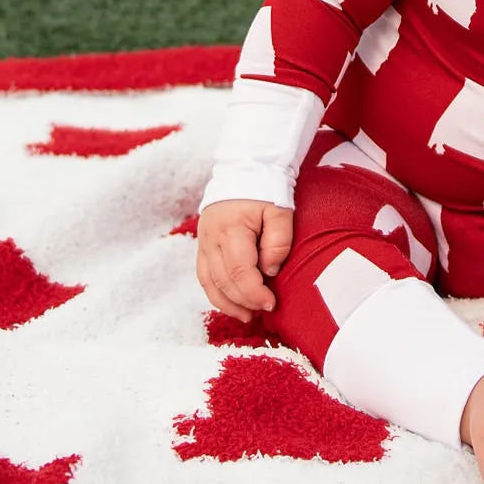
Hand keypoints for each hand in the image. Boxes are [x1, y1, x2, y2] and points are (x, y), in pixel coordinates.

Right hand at [195, 199, 294, 320]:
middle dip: (244, 301)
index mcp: (230, 228)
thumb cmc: (267, 189)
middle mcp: (211, 237)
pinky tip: (233, 303)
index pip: (239, 271)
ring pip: (209, 283)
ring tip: (248, 316)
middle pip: (223, 281)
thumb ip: (278, 241)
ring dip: (227, 303)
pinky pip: (204, 276)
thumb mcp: (280, 210)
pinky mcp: (202, 244)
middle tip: (264, 310)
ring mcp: (203, 241)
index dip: (254, 292)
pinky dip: (217, 293)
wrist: (246, 167)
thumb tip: (269, 272)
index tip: (271, 303)